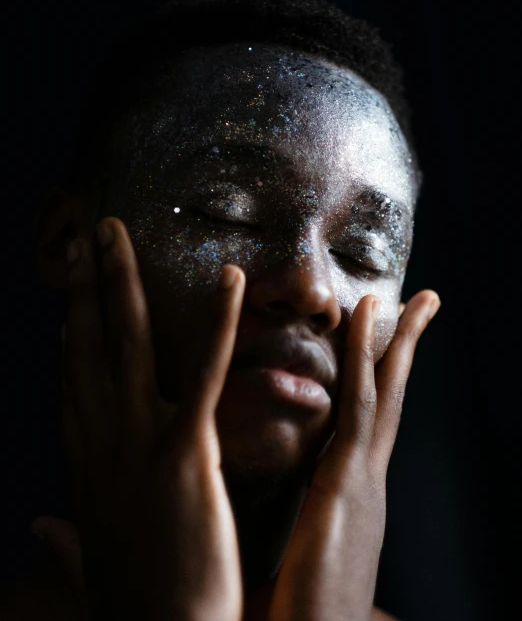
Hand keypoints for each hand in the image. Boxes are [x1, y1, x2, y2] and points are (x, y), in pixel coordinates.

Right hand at [31, 217, 245, 620]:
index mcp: (89, 471)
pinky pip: (200, 373)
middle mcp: (102, 447)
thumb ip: (66, 541)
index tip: (69, 306)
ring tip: (117, 233)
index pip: (72, 390)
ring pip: (124, 346)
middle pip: (86, 350)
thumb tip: (42, 528)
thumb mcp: (94, 565)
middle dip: (84, 290)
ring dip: (120, 282)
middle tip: (88, 239)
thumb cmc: (137, 610)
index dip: (68, 342)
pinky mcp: (184, 453)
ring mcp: (138, 445)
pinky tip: (228, 277)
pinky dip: (214, 321)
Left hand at [267, 290, 439, 620]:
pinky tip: (365, 316)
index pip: (371, 423)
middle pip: (393, 400)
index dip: (382, 381)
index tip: (386, 348)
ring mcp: (364, 480)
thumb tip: (287, 508)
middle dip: (409, 351)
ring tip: (415, 298)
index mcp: (351, 495)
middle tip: (425, 306)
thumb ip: (304, 520)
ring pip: (388, 392)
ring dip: (400, 341)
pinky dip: (367, 356)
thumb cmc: (297, 614)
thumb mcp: (302, 554)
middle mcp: (367, 482)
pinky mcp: (349, 483)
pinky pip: (363, 404)